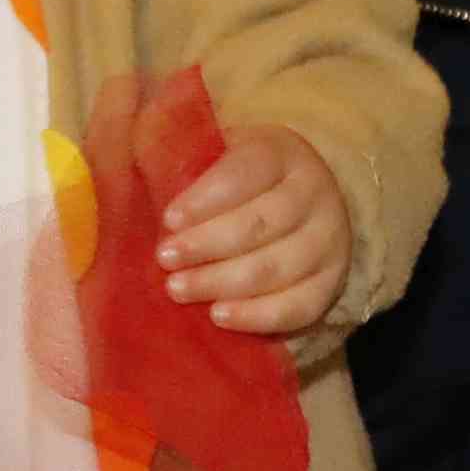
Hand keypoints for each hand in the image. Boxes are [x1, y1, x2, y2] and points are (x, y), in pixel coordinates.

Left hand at [156, 127, 351, 335]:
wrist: (301, 206)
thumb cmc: (239, 182)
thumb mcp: (220, 154)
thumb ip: (185, 157)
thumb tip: (138, 154)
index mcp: (282, 154)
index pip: (246, 172)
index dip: (206, 198)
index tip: (168, 220)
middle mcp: (314, 194)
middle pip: (260, 224)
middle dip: (206, 244)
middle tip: (165, 259)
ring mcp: (328, 242)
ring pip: (276, 267)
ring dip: (222, 282)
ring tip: (178, 289)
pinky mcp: (331, 284)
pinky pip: (299, 307)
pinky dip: (257, 316)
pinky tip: (219, 316)